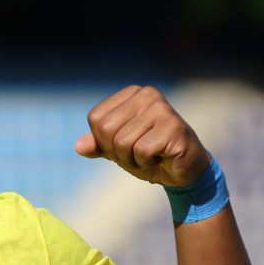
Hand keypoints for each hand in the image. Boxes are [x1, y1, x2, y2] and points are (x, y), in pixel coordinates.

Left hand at [75, 85, 209, 186]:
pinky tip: (161, 157)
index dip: (104, 141)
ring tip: (150, 156)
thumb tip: (79, 147)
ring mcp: (162, 108)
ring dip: (132, 159)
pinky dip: (146, 163)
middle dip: (117, 151)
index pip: (95, 118)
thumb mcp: (118, 150)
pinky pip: (141, 151)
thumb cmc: (150, 156)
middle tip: (137, 153)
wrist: (184, 171)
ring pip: (122, 142)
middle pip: (106, 129)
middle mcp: (147, 94)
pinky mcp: (173, 126)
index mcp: (131, 94)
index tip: (125, 146)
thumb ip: (98, 145)